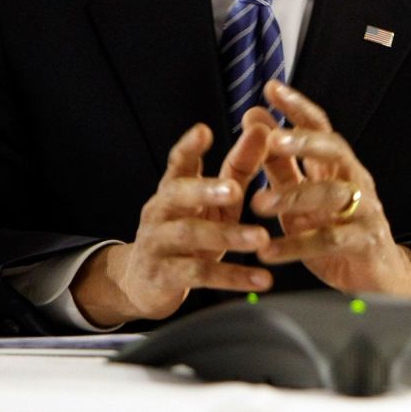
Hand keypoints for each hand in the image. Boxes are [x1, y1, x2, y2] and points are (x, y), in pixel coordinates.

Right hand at [72, 122, 271, 324]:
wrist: (146, 283)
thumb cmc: (191, 231)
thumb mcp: (215, 201)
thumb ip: (240, 167)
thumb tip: (264, 128)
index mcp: (173, 188)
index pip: (178, 163)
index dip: (188, 147)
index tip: (203, 131)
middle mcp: (160, 211)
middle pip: (178, 196)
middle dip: (206, 190)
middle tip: (235, 189)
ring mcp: (158, 243)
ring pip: (190, 235)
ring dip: (228, 236)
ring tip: (261, 238)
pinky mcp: (164, 276)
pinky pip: (199, 276)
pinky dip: (233, 277)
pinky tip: (263, 279)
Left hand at [248, 81, 410, 298]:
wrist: (378, 273)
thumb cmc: (335, 229)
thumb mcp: (302, 196)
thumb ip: (278, 163)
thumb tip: (254, 118)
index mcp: (336, 166)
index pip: (320, 127)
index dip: (297, 107)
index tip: (271, 88)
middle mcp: (353, 180)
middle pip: (334, 150)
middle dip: (305, 141)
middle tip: (274, 139)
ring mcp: (363, 209)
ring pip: (331, 195)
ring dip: (293, 197)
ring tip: (258, 203)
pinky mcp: (363, 241)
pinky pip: (328, 240)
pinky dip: (295, 246)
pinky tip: (268, 251)